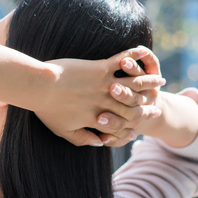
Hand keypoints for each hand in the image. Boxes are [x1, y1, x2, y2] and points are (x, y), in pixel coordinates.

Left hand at [36, 47, 164, 146]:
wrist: (38, 86)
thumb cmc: (45, 108)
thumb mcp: (62, 130)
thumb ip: (82, 138)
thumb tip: (97, 143)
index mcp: (97, 118)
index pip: (122, 125)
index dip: (135, 124)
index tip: (142, 125)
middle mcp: (105, 103)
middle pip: (134, 106)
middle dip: (147, 105)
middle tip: (158, 103)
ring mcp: (104, 85)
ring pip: (134, 85)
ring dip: (148, 81)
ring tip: (159, 79)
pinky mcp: (99, 68)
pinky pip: (121, 62)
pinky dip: (133, 57)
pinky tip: (142, 53)